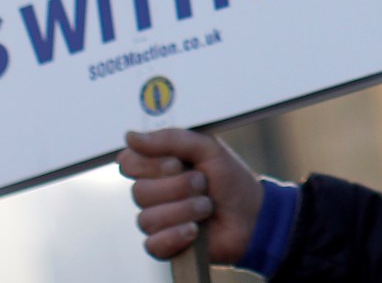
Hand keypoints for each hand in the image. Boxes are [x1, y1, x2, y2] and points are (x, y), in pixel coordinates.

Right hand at [119, 128, 260, 263]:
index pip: (129, 163)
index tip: (176, 163)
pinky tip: (195, 230)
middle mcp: (152, 193)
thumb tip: (131, 137)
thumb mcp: (207, 148)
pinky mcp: (164, 245)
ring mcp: (156, 220)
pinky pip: (154, 244)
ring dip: (185, 210)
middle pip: (139, 192)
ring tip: (207, 206)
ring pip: (147, 218)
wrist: (252, 215)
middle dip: (178, 187)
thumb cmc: (230, 179)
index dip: (150, 164)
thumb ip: (171, 139)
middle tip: (202, 183)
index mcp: (158, 166)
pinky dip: (178, 234)